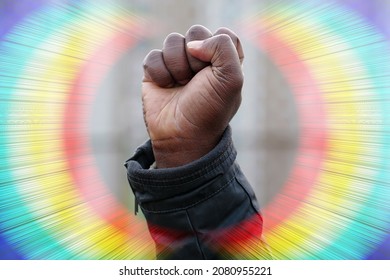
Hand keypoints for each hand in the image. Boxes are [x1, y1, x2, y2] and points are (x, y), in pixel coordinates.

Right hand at [142, 25, 243, 167]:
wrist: (182, 136)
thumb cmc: (209, 110)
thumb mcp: (231, 79)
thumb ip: (223, 47)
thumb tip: (192, 44)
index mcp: (224, 61)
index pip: (223, 34)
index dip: (218, 48)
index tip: (216, 71)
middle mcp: (202, 59)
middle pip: (196, 31)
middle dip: (195, 57)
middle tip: (197, 81)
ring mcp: (177, 64)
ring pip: (172, 41)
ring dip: (177, 66)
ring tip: (181, 86)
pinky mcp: (156, 71)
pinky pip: (153, 56)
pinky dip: (159, 73)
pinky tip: (165, 88)